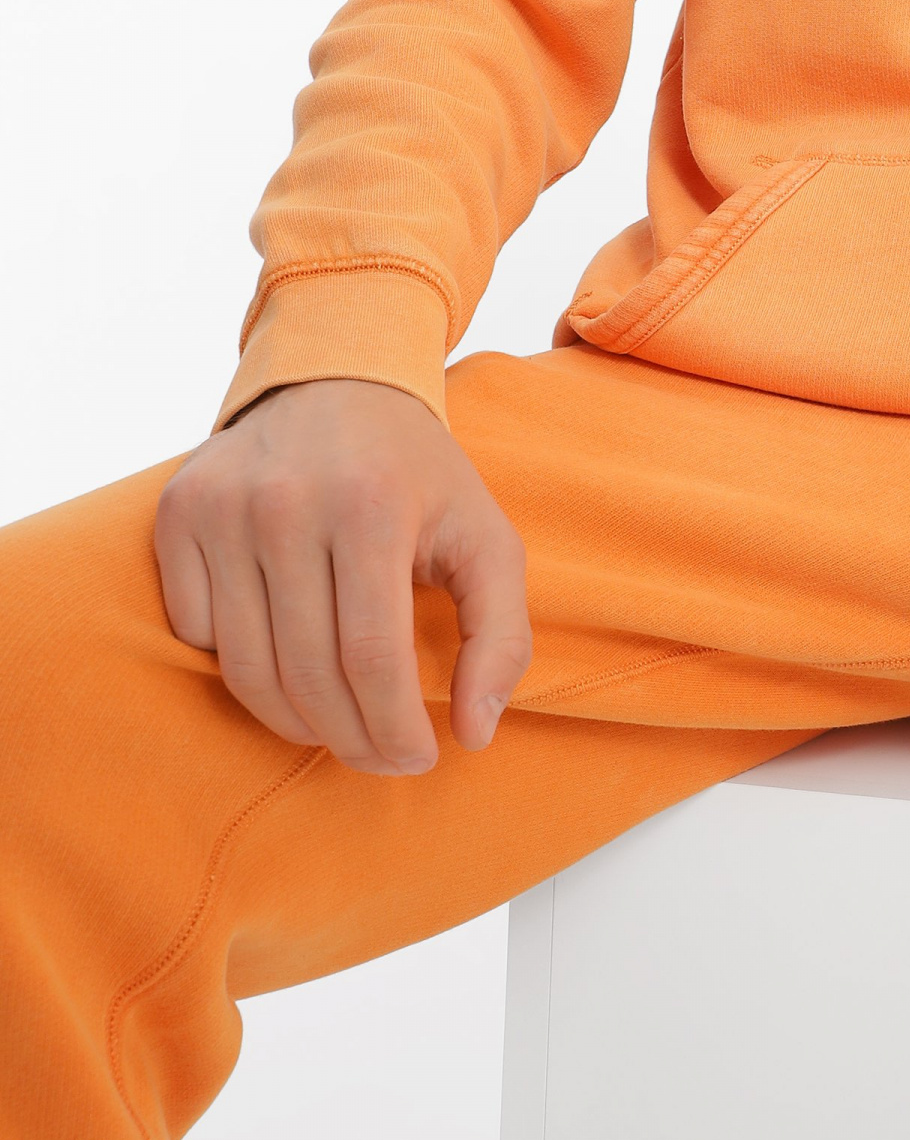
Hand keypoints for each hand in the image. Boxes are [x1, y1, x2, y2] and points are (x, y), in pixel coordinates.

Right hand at [155, 377, 531, 774]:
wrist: (337, 380)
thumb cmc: (419, 473)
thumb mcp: (487, 536)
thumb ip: (502, 635)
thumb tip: (476, 732)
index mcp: (371, 505)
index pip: (372, 659)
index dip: (394, 728)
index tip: (419, 758)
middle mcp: (287, 503)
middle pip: (308, 673)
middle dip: (352, 739)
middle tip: (381, 756)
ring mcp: (222, 507)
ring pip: (246, 668)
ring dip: (295, 721)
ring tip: (337, 728)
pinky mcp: (178, 513)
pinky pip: (196, 633)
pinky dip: (241, 665)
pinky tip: (285, 656)